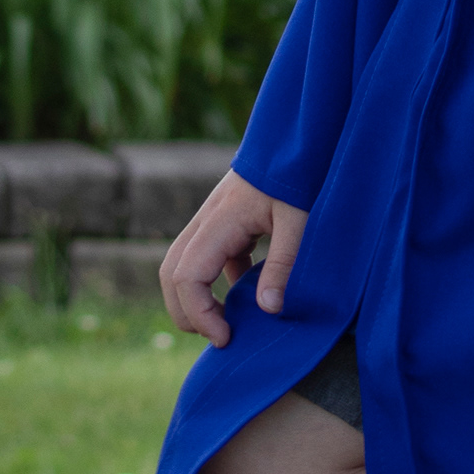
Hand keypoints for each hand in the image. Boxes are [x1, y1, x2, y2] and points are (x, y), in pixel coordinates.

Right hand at [159, 171, 308, 345]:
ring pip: (184, 266)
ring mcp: (214, 220)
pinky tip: (253, 293)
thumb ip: (284, 262)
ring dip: (197, 298)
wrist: (302, 136)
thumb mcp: (301, 218)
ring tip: (230, 324)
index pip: (186, 276)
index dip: (198, 313)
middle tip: (221, 337)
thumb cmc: (302, 172)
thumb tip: (267, 309)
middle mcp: (208, 219)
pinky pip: (209, 260)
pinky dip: (219, 283)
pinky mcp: (227, 223)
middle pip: (171, 273)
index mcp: (221, 219)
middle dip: (186, 312)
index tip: (226, 337)